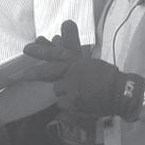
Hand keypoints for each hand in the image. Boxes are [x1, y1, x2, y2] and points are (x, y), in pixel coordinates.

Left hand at [25, 20, 144, 121]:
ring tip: (76, 92)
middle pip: (48, 72)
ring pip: (57, 89)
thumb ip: (73, 56)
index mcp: (76, 61)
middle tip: (24, 74)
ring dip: (63, 91)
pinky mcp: (72, 102)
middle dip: (35, 72)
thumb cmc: (107, 75)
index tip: (26, 49)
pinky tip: (78, 102)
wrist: (120, 92)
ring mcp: (71, 88)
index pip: (55, 54)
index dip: (41, 51)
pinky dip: (68, 103)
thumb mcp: (89, 62)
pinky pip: (62, 103)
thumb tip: (58, 41)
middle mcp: (71, 72)